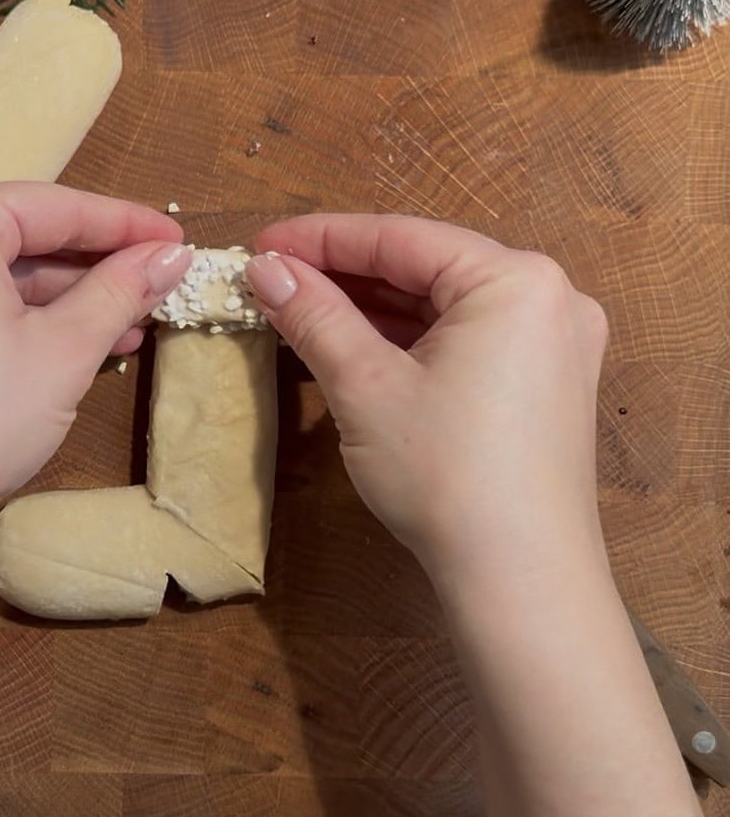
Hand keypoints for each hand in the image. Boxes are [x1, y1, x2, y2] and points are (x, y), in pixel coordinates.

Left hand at [0, 183, 189, 555]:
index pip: (53, 206)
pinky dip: (17, 311)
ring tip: (130, 321)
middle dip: (93, 264)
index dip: (125, 224)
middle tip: (158, 279)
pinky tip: (76, 337)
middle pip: (21, 232)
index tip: (176, 238)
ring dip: (62, 293)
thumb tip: (172, 256)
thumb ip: (121, 290)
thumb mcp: (65, 349)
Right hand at [247, 215, 607, 587]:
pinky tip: (354, 344)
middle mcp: (549, 298)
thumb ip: (315, 316)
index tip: (260, 244)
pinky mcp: (546, 385)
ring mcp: (555, 343)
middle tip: (273, 277)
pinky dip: (411, 341)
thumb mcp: (366, 386)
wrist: (519, 579)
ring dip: (374, 309)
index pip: (401, 237)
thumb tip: (266, 269)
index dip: (322, 239)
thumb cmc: (447, 475)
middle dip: (346, 275)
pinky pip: (467, 339)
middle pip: (427, 267)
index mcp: (518, 280)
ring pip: (445, 305)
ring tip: (301, 308)